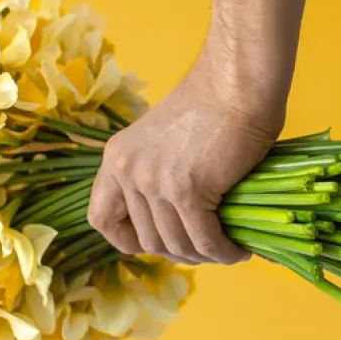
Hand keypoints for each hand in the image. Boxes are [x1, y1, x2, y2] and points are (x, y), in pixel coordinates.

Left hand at [88, 37, 287, 264]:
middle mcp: (127, 171)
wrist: (237, 83)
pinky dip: (223, 251)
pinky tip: (239, 249)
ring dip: (204, 256)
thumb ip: (154, 176)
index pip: (101, 219)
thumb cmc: (213, 107)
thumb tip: (170, 227)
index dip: (127, 240)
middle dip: (179, 252)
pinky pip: (204, 239)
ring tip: (228, 250)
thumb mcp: (162, 143)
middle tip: (208, 247)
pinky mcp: (186, 190)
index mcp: (116, 158)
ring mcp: (153, 181)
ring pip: (176, 245)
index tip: (159, 241)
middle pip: (146, 239)